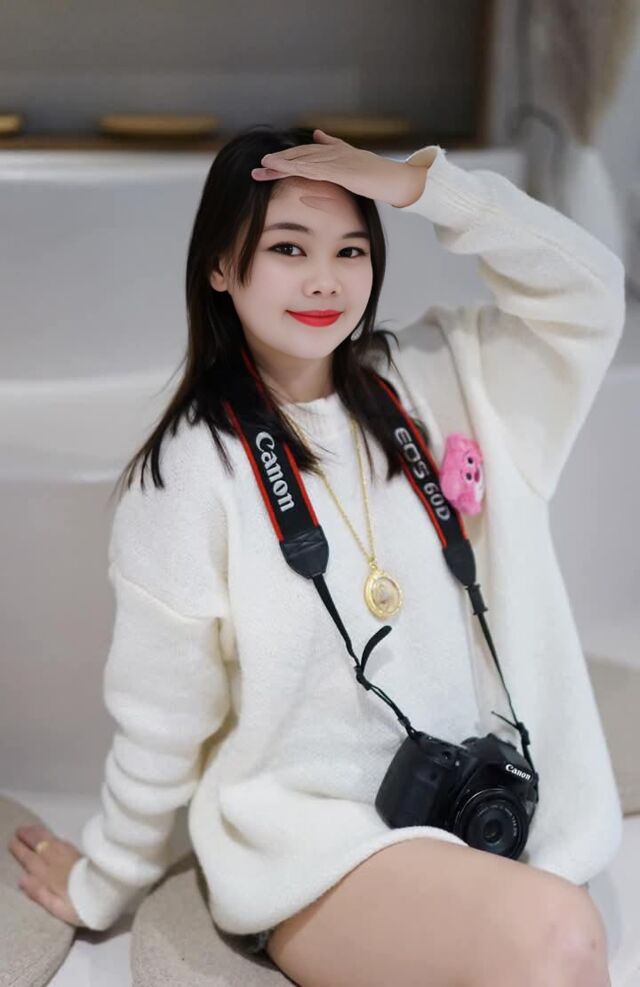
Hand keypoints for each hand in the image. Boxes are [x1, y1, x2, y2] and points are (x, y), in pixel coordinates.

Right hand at [9, 824, 85, 926]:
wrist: (108, 892)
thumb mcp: (57, 907)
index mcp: (49, 875)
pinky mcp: (80, 853)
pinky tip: (50, 835)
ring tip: (30, 828)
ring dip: (39, 833)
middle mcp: (57, 861)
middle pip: (40, 845)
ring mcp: (69, 855)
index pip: (30, 859)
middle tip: (18, 830)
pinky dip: (52, 835)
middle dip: (28, 837)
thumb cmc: (80, 905)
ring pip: (50, 840)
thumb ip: (39, 893)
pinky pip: (61, 840)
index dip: (20, 850)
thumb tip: (22, 878)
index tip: (12, 842)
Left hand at [251, 128, 430, 207]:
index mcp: (332, 152)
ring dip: (282, 165)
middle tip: (256, 171)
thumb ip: (334, 146)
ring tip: (262, 168)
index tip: (266, 169)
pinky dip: (297, 168)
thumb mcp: (351, 158)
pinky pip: (314, 169)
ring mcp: (336, 160)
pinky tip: (284, 170)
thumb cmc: (376, 174)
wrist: (396, 179)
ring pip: (303, 161)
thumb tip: (318, 133)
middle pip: (299, 156)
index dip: (284, 161)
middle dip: (277, 163)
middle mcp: (332, 153)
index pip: (303, 156)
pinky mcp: (341, 170)